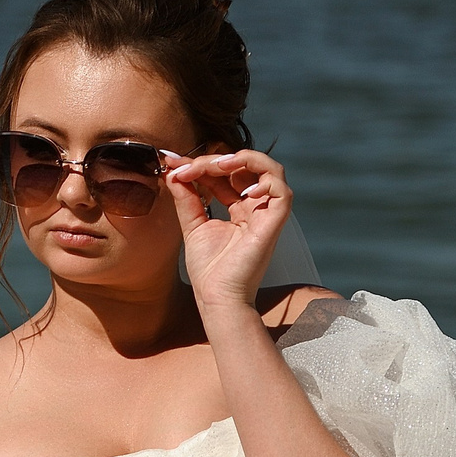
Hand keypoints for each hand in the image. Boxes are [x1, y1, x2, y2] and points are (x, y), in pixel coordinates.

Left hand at [163, 149, 292, 308]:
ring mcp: (266, 214)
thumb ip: (186, 198)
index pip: (225, 174)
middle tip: (188, 166)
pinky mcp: (274, 224)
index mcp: (239, 209)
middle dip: (215, 160)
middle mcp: (255, 208)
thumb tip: (174, 171)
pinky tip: (240, 190)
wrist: (217, 297)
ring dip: (244, 159)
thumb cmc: (208, 270)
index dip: (202, 164)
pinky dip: (264, 181)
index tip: (173, 162)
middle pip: (245, 167)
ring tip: (217, 165)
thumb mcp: (192, 225)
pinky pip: (282, 191)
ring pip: (271, 170)